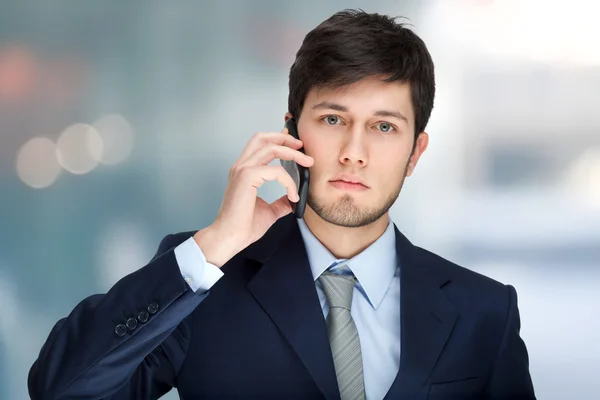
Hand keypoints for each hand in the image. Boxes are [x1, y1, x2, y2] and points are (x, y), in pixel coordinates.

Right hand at [194, 127, 313, 266]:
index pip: (259, 145)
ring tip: (307, 162)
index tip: (294, 144)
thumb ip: (281, 202)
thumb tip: (292, 199)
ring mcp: (243, 170)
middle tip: (301, 145)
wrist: (231, 237)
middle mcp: (241, 166)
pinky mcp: (247, 177)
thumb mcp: (269, 211)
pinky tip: (293, 195)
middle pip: (263, 138)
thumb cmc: (243, 226)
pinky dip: (289, 181)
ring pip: (271, 148)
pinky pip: (276, 171)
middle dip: (285, 138)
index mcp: (243, 171)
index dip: (277, 139)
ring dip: (292, 153)